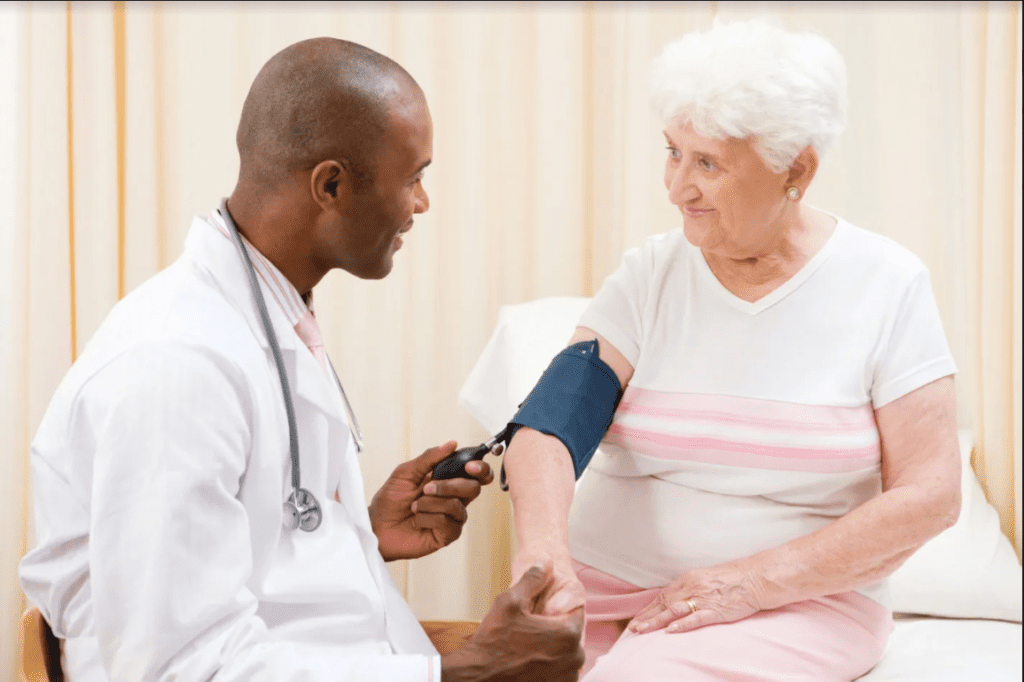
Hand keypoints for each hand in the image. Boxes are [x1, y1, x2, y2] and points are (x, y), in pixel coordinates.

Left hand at [370, 440, 492, 560]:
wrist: (376, 526)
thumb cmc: (390, 501)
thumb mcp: (406, 472)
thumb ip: (429, 458)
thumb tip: (451, 444)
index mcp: (448, 480)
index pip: (477, 474)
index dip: (481, 469)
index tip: (470, 466)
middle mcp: (453, 498)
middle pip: (473, 488)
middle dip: (449, 486)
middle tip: (427, 487)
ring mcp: (452, 517)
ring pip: (457, 506)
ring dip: (431, 503)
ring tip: (415, 506)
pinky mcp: (446, 535)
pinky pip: (447, 523)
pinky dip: (428, 518)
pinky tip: (418, 520)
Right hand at [441, 560, 585, 681]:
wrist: (478, 679)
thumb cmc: (493, 642)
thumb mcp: (510, 601)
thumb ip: (533, 579)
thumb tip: (547, 561)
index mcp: (568, 633)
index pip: (574, 611)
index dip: (555, 608)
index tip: (537, 612)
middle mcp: (574, 658)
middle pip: (569, 633)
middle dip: (553, 629)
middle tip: (528, 630)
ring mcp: (567, 677)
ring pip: (565, 653)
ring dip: (552, 649)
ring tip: (525, 648)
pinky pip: (559, 671)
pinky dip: (548, 665)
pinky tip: (527, 662)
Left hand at [627, 561, 763, 634]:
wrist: (755, 578)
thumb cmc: (733, 579)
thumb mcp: (706, 579)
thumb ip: (691, 588)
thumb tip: (678, 598)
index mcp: (689, 579)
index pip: (664, 595)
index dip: (650, 608)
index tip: (638, 618)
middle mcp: (692, 587)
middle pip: (664, 603)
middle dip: (647, 616)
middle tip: (633, 627)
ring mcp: (703, 599)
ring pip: (674, 611)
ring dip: (656, 621)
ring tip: (642, 630)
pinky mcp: (716, 610)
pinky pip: (696, 618)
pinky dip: (682, 624)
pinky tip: (670, 630)